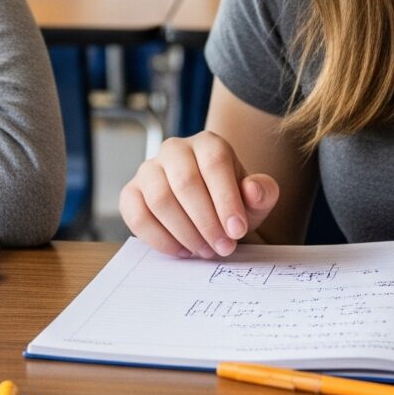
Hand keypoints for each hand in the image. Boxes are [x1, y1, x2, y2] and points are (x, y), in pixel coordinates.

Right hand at [120, 132, 281, 257]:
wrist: (206, 210)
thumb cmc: (230, 202)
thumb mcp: (254, 200)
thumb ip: (263, 192)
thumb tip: (253, 189)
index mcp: (208, 143)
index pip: (214, 164)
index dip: (226, 199)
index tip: (237, 231)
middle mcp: (174, 149)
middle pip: (185, 182)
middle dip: (206, 221)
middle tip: (222, 248)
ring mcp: (148, 169)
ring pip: (160, 199)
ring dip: (185, 232)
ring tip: (204, 251)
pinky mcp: (131, 192)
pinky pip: (137, 215)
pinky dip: (159, 239)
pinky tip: (182, 251)